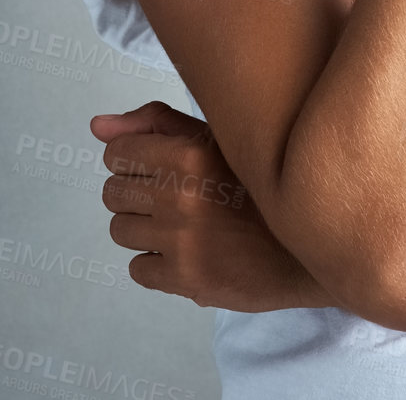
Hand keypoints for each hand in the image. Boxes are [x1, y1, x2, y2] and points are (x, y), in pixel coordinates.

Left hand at [91, 100, 331, 312]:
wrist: (309, 242)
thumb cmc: (263, 182)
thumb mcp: (221, 139)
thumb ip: (157, 125)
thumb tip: (96, 126)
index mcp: (188, 155)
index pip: (118, 152)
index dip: (134, 156)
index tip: (158, 163)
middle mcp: (179, 198)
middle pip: (113, 192)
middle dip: (136, 190)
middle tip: (171, 193)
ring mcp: (179, 243)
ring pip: (120, 230)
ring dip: (143, 225)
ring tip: (179, 221)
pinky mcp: (184, 280)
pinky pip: (138, 269)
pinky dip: (155, 260)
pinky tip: (186, 249)